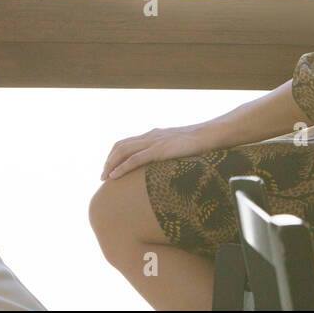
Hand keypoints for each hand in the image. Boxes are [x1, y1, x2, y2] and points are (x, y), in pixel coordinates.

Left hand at [100, 123, 218, 180]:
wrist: (210, 134)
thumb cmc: (200, 143)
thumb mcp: (180, 147)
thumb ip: (170, 152)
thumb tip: (168, 166)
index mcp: (154, 134)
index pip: (127, 142)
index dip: (115, 155)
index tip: (110, 168)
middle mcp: (150, 135)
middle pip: (120, 146)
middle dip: (108, 161)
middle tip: (103, 176)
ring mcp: (154, 141)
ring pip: (123, 151)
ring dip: (110, 164)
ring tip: (105, 177)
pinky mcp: (159, 149)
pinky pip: (135, 159)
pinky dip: (121, 168)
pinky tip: (114, 176)